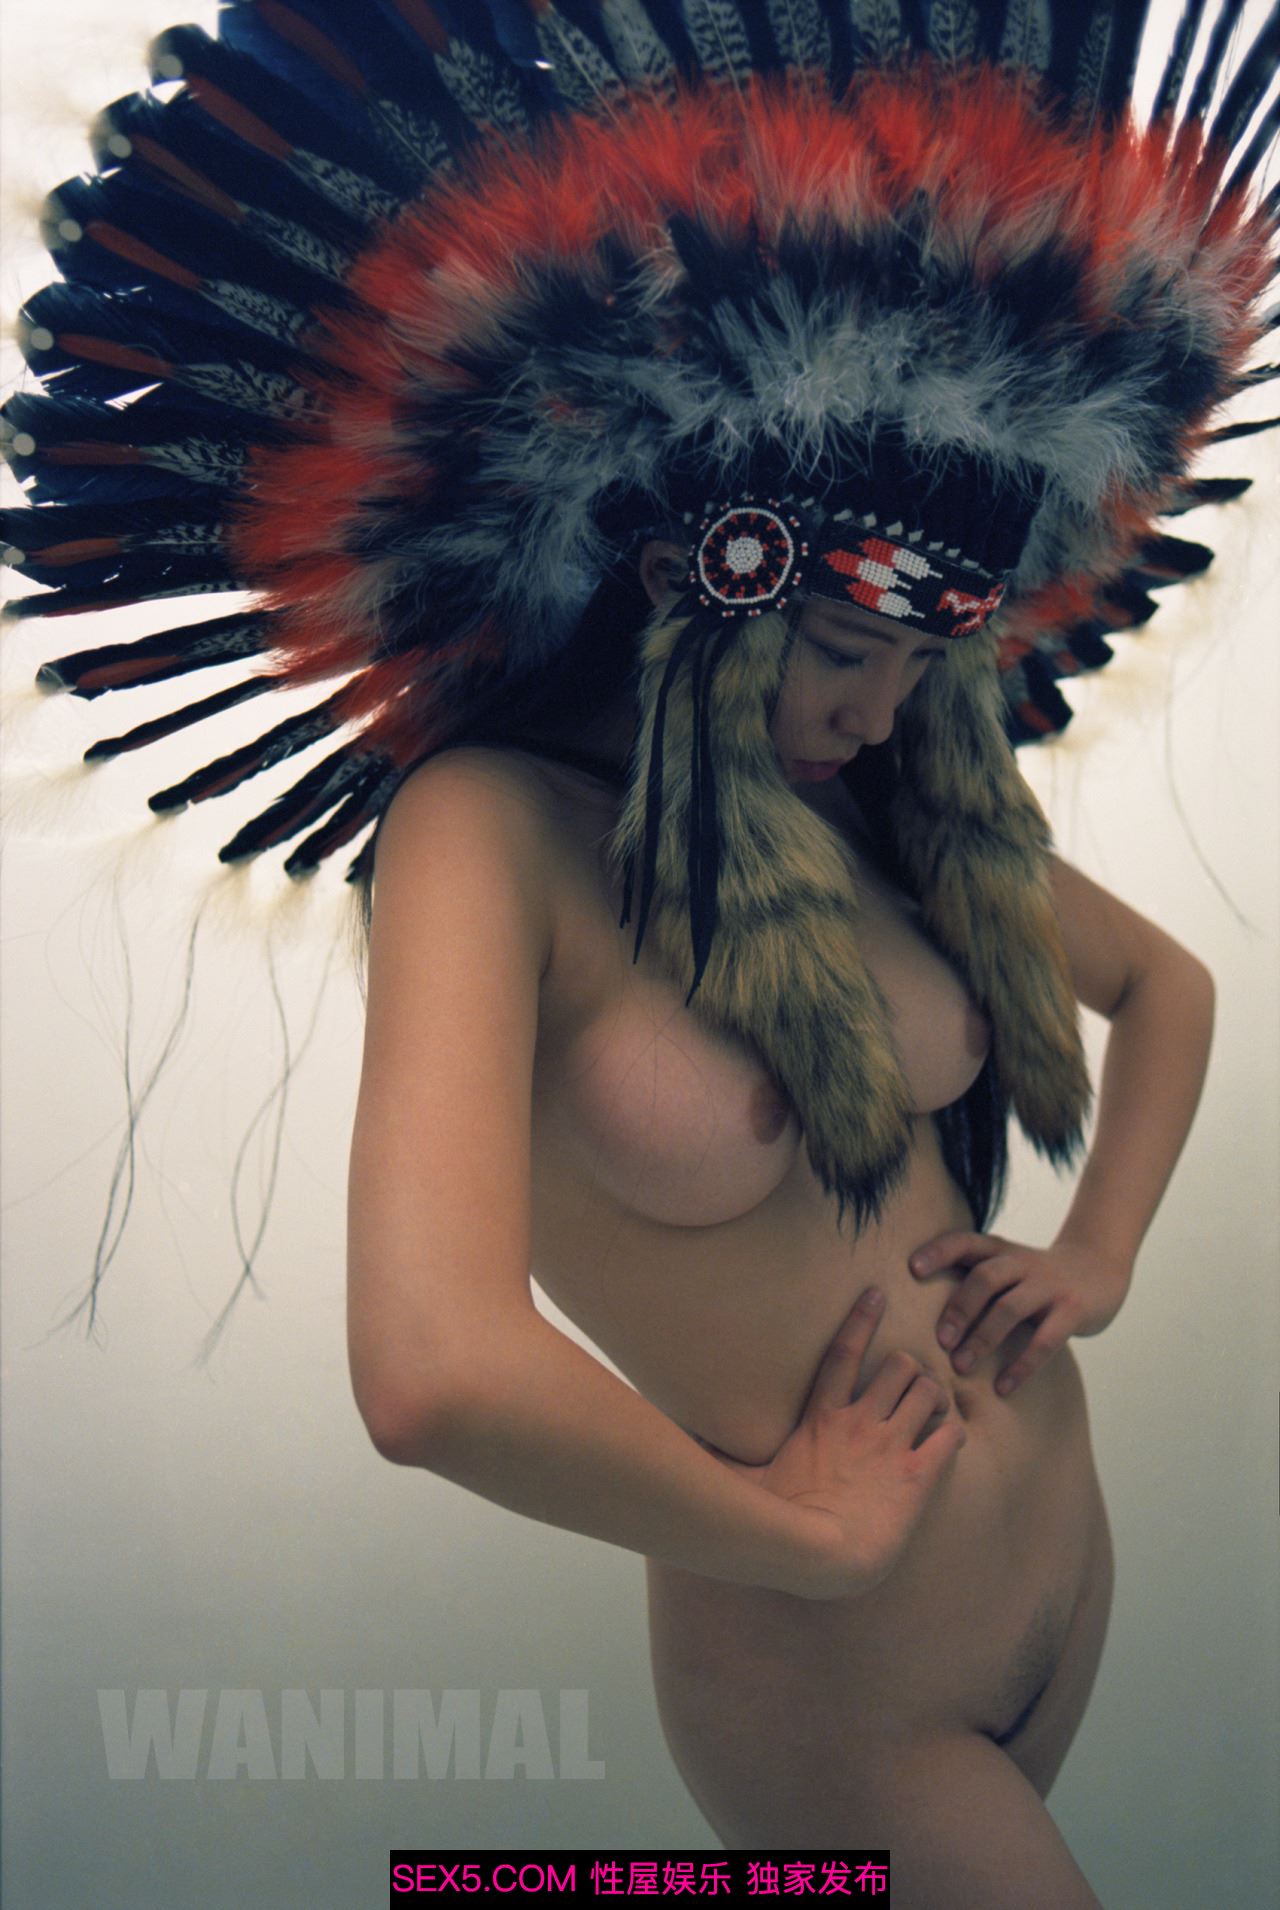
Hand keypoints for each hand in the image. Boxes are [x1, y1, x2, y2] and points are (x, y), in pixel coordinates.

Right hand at [714, 1287, 964, 1599]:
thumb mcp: (736, 1482)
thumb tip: (675, 1438)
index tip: (878, 1293)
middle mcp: (861, 1423)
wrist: (819, 1557)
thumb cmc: (774, 1525)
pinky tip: (950, 1438)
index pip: (844, 1352)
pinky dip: (955, 1431)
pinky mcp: (918, 1475)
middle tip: (907, 1387)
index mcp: (821, 1419)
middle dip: (908, 1370)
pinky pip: (952, 1435)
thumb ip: (712, 1455)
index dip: (862, 1319)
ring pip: (929, 1391)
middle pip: (900, 1366)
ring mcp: (891, 1446)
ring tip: (931, 1409)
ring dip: (933, 1397)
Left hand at [908, 1232, 1131, 1396]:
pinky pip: (1045, 1340)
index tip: (912, 1269)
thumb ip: (974, 1278)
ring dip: (983, 1339)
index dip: (938, 1251)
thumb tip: (920, 1313)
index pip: (965, 1241)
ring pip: (1010, 1308)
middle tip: (940, 1341)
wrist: (1100, 1270)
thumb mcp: (1008, 1266)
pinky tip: (1003, 1387)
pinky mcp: (1073, 1310)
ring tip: (961, 1367)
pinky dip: (1022, 1365)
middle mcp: (1023, 1263)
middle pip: (985, 1277)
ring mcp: (1050, 1285)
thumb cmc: (1037, 1278)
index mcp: (1001, 1251)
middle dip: (959, 1308)